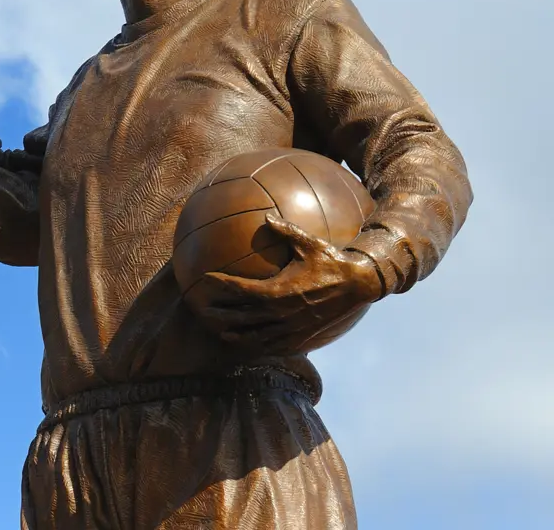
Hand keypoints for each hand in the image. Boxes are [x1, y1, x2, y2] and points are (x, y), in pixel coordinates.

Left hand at [185, 215, 382, 355]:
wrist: (360, 285)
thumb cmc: (332, 261)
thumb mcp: (309, 244)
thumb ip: (285, 230)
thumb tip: (266, 216)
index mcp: (279, 290)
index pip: (241, 289)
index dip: (222, 284)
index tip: (206, 278)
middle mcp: (282, 313)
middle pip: (242, 317)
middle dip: (221, 314)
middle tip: (203, 310)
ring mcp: (291, 328)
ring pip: (256, 337)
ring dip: (237, 335)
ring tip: (222, 333)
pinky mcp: (302, 338)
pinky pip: (276, 346)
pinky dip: (260, 347)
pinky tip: (251, 345)